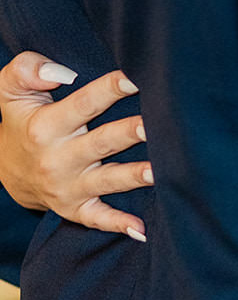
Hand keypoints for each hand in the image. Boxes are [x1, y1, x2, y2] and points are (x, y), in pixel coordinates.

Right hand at [0, 54, 152, 239]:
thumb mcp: (8, 91)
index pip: (83, 104)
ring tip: (160, 170)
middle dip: (130, 133)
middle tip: (157, 124)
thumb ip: (25, 70)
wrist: (6, 170)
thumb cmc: (20, 120)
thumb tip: (60, 72)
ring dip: (133, 176)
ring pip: (106, 181)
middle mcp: (58, 159)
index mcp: (46, 127)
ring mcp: (67, 187)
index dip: (109, 90)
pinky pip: (97, 219)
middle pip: (101, 143)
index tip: (136, 78)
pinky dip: (118, 224)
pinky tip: (142, 229)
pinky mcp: (74, 208)